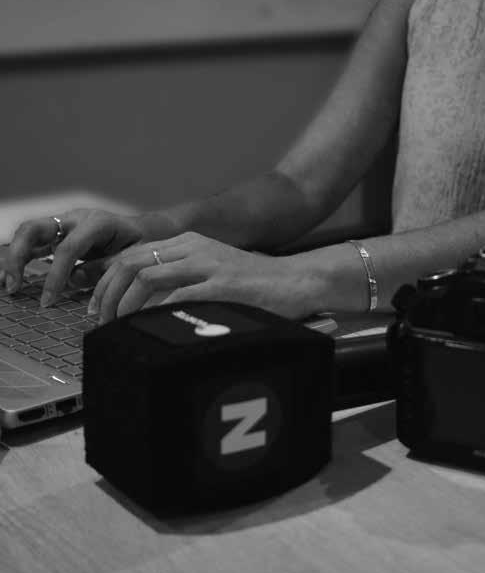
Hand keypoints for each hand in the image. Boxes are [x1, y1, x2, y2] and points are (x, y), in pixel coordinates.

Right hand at [1, 208, 143, 305]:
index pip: (67, 249)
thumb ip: (103, 269)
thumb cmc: (140, 244)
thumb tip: (72, 280)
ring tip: (7, 284)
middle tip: (13, 285)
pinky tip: (11, 278)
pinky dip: (20, 259)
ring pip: (28, 233)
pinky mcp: (58, 235)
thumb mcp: (130, 259)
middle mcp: (75, 219)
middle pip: (34, 228)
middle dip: (18, 257)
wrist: (143, 231)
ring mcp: (64, 224)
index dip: (55, 276)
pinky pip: (33, 244)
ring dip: (13, 258)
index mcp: (96, 222)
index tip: (47, 300)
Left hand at [88, 232, 321, 322]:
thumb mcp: (213, 271)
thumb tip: (145, 307)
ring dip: (124, 307)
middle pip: (130, 264)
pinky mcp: (221, 285)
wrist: (297, 281)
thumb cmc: (256, 285)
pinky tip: (150, 330)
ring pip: (145, 278)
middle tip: (101, 322)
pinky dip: (155, 314)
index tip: (99, 308)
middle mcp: (193, 248)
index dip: (107, 282)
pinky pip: (175, 298)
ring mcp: (207, 265)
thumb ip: (182, 281)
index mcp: (188, 243)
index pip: (131, 255)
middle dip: (108, 295)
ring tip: (120, 328)